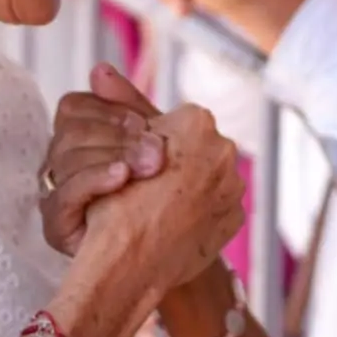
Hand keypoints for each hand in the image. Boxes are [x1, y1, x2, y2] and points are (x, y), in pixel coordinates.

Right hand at [42, 65, 166, 256]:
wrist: (172, 260)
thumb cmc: (164, 201)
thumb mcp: (159, 147)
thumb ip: (132, 108)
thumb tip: (99, 70)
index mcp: (80, 140)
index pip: (74, 107)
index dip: (111, 112)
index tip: (148, 124)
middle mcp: (59, 165)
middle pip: (70, 128)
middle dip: (118, 135)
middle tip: (160, 152)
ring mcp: (54, 195)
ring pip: (64, 154)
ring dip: (112, 156)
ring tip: (152, 167)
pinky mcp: (55, 226)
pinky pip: (62, 195)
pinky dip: (95, 181)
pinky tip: (123, 178)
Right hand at [75, 103, 243, 299]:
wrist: (130, 266)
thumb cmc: (115, 204)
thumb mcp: (115, 146)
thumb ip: (121, 104)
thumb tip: (101, 70)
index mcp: (195, 122)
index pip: (175, 121)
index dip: (149, 142)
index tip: (135, 165)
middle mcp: (223, 148)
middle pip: (194, 147)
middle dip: (173, 163)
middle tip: (148, 187)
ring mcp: (233, 184)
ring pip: (206, 176)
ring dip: (186, 187)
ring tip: (159, 208)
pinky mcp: (235, 216)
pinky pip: (217, 204)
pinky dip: (198, 211)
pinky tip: (172, 224)